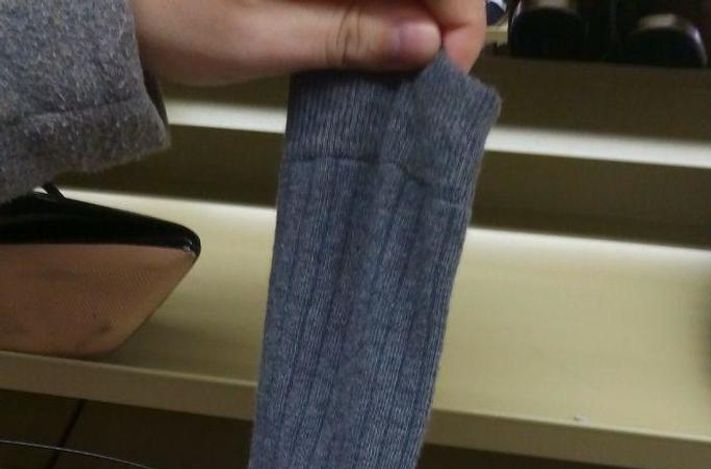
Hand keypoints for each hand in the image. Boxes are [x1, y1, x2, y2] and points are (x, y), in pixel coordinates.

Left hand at [132, 0, 486, 83]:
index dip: (456, 17)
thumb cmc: (169, 10)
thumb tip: (425, 44)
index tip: (446, 71)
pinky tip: (373, 45)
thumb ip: (350, 35)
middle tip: (426, 79)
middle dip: (437, 19)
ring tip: (401, 70)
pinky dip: (378, 14)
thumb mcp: (265, 36)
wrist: (114, 2)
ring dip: (411, 19)